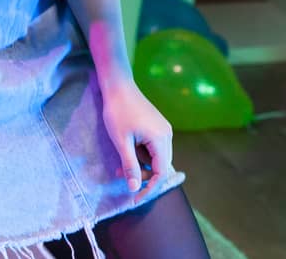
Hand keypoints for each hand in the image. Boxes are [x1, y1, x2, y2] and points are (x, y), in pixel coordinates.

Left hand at [99, 78, 173, 194]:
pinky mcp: (157, 126)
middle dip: (142, 176)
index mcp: (161, 139)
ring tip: (119, 164)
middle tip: (121, 176)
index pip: (161, 173)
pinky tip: (127, 151)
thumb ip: (130, 166)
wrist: (118, 86)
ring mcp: (163, 130)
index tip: (134, 199)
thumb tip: (135, 189)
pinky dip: (140, 154)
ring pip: (155, 158)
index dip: (148, 189)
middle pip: (160, 166)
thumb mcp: (122, 142)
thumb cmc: (118, 112)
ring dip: (139, 165)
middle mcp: (167, 135)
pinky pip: (152, 148)